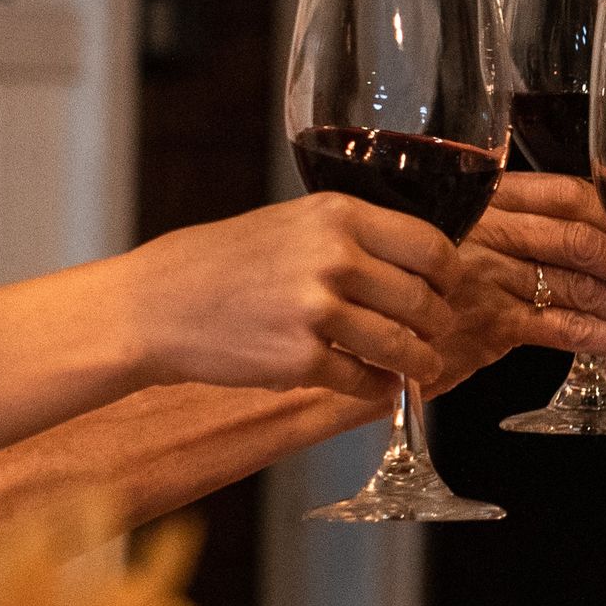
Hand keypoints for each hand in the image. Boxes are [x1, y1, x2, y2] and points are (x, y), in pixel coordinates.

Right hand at [118, 194, 463, 395]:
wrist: (156, 305)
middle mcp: (334, 258)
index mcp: (338, 215)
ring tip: (419, 368)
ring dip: (420, 364)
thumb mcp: (291, 223)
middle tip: (435, 333)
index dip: (449, 275)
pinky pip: (363, 381)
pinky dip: (378, 390)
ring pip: (401, 346)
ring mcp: (316, 311)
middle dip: (437, 324)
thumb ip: (351, 236)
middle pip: (423, 300)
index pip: (430, 246)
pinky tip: (378, 387)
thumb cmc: (219, 263)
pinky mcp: (299, 360)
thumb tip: (413, 265)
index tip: (449, 288)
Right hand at [426, 173, 605, 396]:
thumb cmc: (420, 275)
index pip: (571, 194)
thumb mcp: (460, 231)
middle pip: (584, 240)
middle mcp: (493, 230)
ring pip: (580, 286)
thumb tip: (584, 232)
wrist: (366, 318)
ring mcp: (492, 276)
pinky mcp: (491, 324)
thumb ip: (512, 225)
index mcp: (492, 198)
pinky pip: (564, 328)